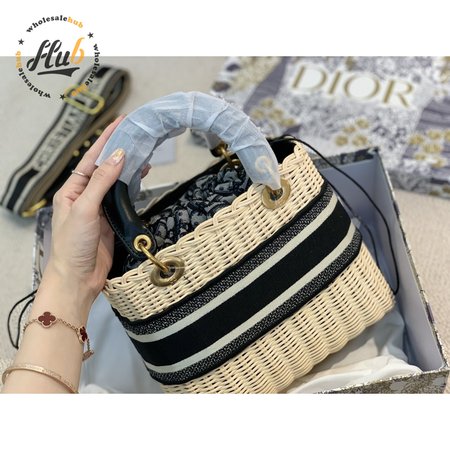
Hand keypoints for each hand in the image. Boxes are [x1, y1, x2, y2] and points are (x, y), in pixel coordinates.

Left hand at [41, 115, 149, 316]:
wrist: (79, 278)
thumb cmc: (72, 246)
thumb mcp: (85, 209)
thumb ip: (101, 182)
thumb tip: (117, 157)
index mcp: (73, 190)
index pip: (92, 159)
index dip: (107, 140)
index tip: (121, 123)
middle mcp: (86, 196)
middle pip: (106, 167)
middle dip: (120, 150)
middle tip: (137, 135)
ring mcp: (100, 208)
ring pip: (117, 181)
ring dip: (129, 168)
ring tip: (144, 154)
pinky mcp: (112, 219)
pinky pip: (124, 198)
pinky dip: (134, 187)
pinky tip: (141, 178)